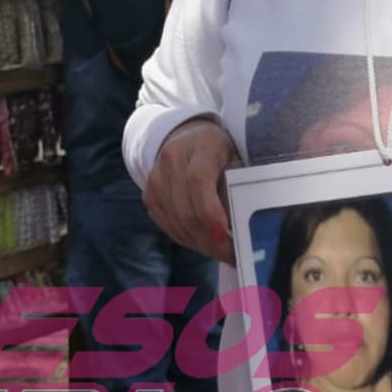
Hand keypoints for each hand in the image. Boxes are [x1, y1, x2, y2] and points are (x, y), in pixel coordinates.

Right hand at [143, 119, 238, 264]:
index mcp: (199, 145)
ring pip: (176, 222)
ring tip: (223, 254)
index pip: (198, 181)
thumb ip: (238, 185)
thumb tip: (244, 226)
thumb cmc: (219, 149)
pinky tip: (205, 245)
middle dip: (211, 240)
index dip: (210, 212)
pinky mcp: (148, 194)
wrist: (185, 135)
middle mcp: (171, 159)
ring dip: (201, 244)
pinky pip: (167, 225)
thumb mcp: (235, 157)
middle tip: (234, 256)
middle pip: (186, 209)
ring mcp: (155, 178)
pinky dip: (187, 239)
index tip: (226, 235)